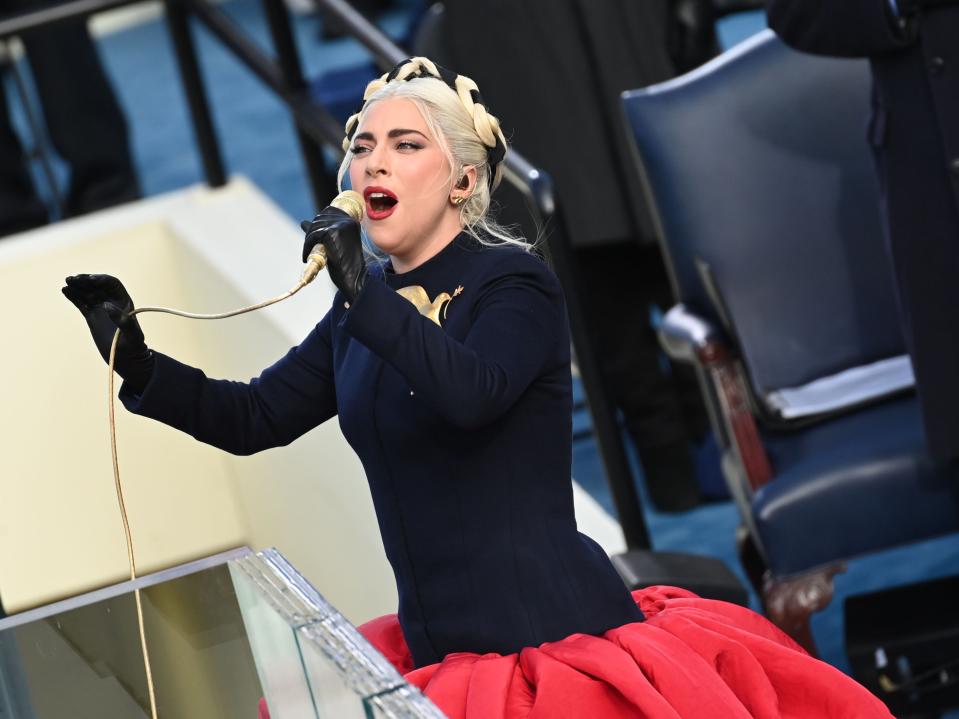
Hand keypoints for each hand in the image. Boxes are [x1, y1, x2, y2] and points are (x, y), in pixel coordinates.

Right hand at [62, 274, 154, 392]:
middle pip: (97, 285)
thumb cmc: (134, 346)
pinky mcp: (91, 316)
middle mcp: (112, 301)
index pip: (112, 283)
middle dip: (85, 280)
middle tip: (73, 279)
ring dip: (77, 286)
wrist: (127, 357)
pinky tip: (65, 290)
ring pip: (87, 292)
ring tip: (67, 282)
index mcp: (124, 301)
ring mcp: (100, 308)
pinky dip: (73, 296)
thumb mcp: (132, 335)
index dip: (101, 279)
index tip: (90, 279)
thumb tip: (106, 305)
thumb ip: (123, 321)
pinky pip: (81, 302)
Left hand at [300, 206, 366, 301]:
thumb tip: (303, 222)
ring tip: (308, 253)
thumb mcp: (334, 243)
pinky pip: (312, 236)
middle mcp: (347, 220)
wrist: (354, 278)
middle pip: (319, 219)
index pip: (328, 212)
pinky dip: (307, 246)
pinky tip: (307, 257)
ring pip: (315, 227)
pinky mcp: (332, 233)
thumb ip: (322, 231)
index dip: (318, 223)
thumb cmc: (346, 264)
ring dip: (308, 240)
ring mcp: (340, 226)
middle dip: (311, 232)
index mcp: (351, 221)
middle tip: (309, 247)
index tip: (315, 237)